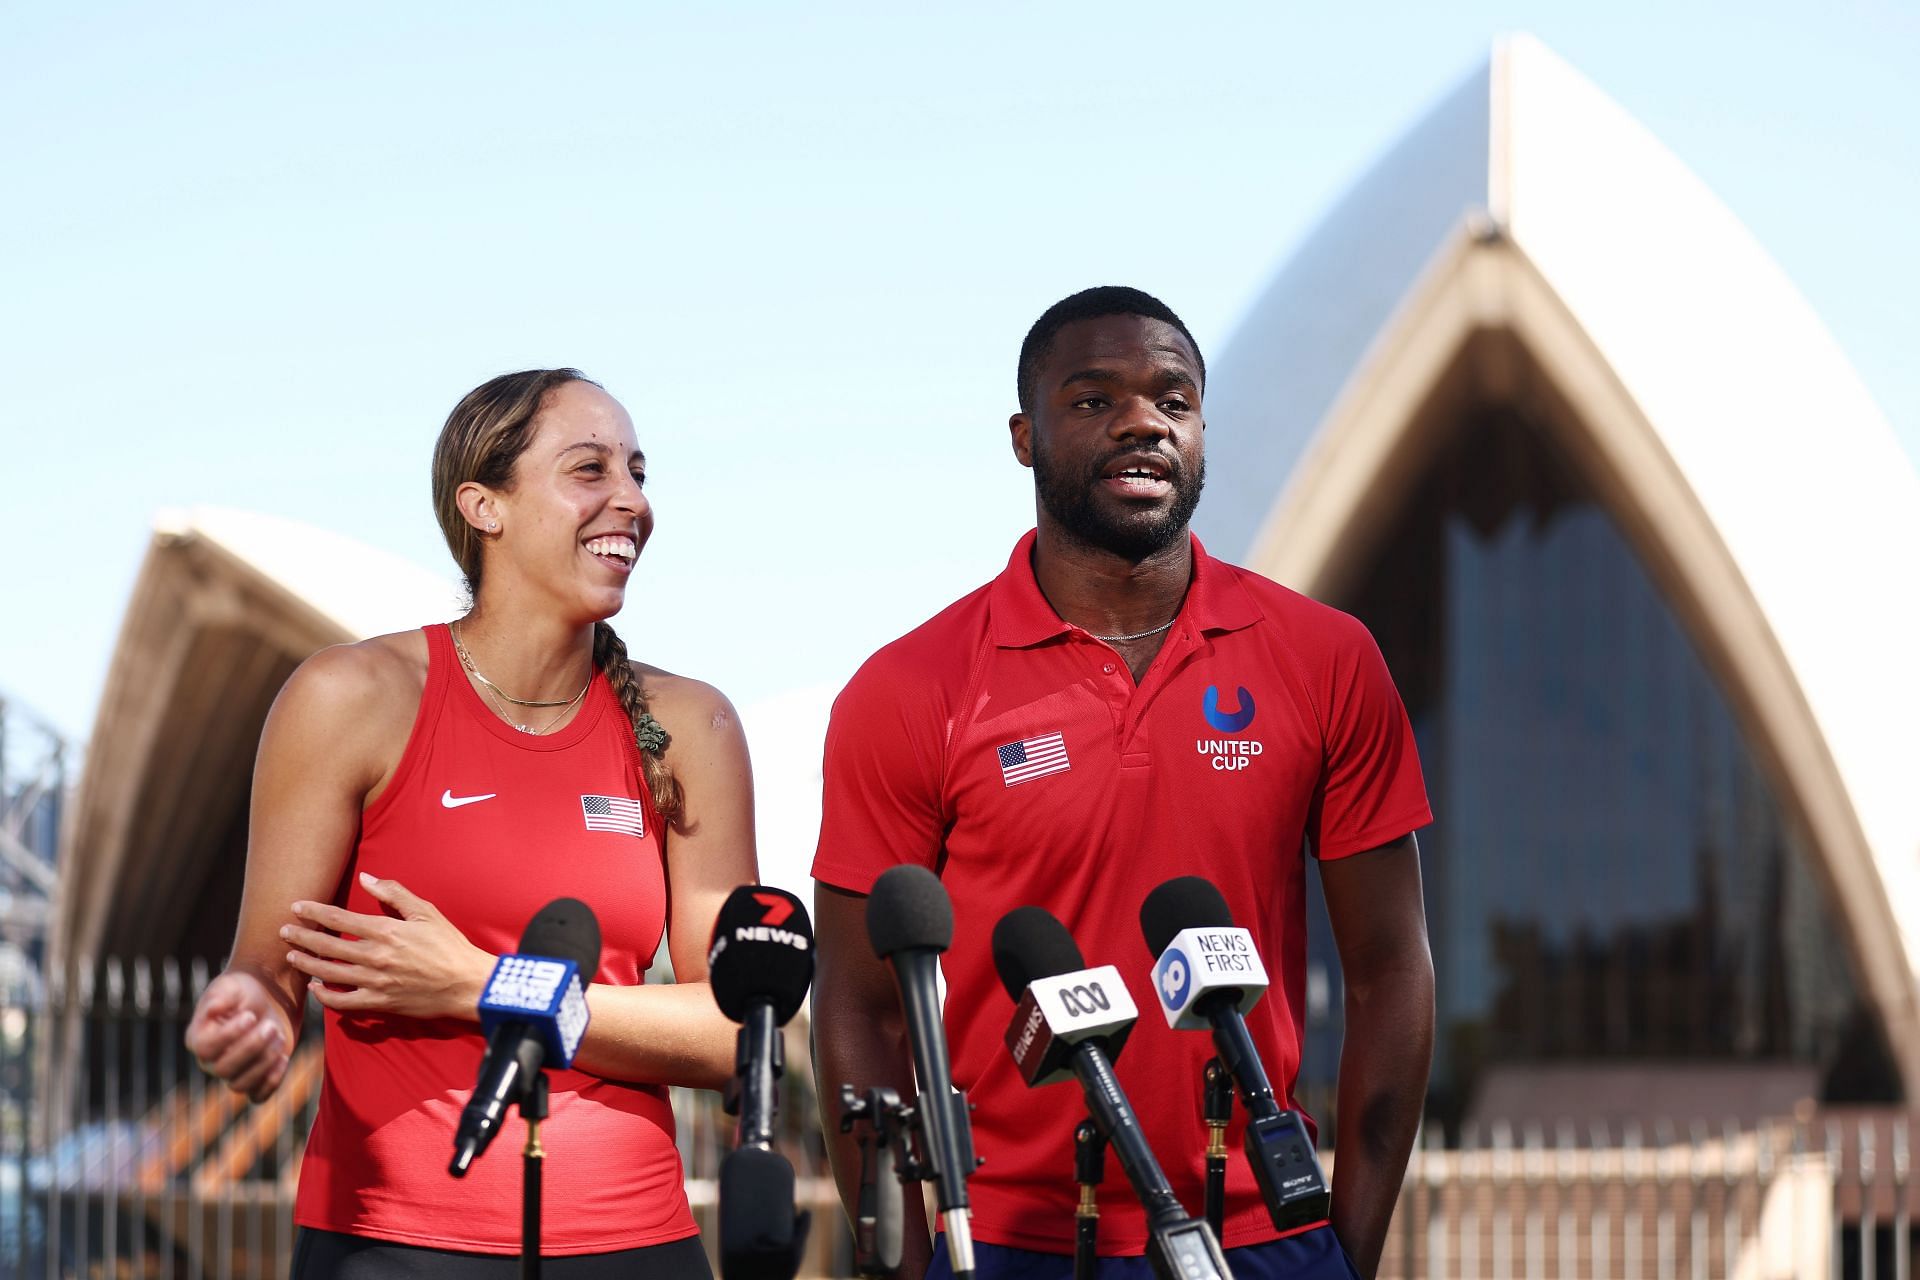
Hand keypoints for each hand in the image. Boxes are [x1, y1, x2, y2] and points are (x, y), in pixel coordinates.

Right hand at [184, 970, 291, 1101]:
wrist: (266, 998)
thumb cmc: (243, 991)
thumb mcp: (230, 986)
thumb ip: (220, 996)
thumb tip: (213, 1009)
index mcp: (198, 1038)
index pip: (205, 1049)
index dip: (228, 1036)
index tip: (250, 1016)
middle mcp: (211, 1061)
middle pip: (224, 1069)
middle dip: (251, 1048)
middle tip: (271, 1026)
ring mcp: (233, 1073)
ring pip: (241, 1084)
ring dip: (263, 1063)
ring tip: (279, 1036)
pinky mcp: (256, 1078)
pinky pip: (258, 1096)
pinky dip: (271, 1082)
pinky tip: (283, 1058)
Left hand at [283, 872, 494, 1020]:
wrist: (466, 984)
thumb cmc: (449, 945)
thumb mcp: (426, 912)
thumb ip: (394, 894)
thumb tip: (365, 878)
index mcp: (386, 931)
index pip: (339, 919)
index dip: (314, 912)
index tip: (296, 907)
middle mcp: (375, 957)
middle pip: (326, 946)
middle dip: (301, 937)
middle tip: (283, 931)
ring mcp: (375, 983)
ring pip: (329, 974)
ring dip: (306, 964)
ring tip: (292, 956)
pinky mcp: (379, 1003)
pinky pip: (343, 1002)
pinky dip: (325, 996)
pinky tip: (315, 988)